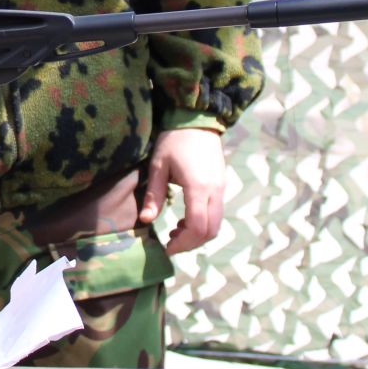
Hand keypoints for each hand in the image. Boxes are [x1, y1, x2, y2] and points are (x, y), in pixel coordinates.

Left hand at [139, 129, 228, 255]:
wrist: (197, 120)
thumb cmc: (174, 140)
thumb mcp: (158, 166)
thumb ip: (154, 194)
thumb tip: (145, 220)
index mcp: (198, 188)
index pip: (198, 227)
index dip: (183, 243)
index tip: (167, 248)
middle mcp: (215, 191)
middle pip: (210, 231)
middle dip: (191, 243)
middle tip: (171, 244)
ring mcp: (222, 189)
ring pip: (216, 225)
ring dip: (198, 235)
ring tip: (175, 233)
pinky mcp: (222, 186)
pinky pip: (217, 214)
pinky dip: (203, 224)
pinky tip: (184, 220)